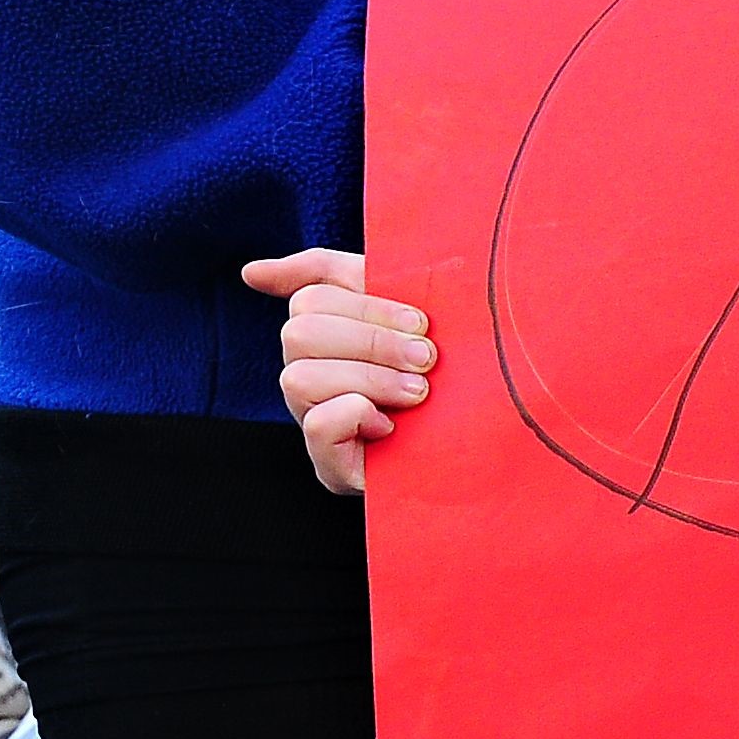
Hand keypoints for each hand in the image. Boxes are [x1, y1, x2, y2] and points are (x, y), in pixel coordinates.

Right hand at [243, 249, 434, 496]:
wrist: (487, 438)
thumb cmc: (449, 368)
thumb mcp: (407, 311)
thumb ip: (339, 275)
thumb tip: (251, 272)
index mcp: (328, 331)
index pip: (312, 294)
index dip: (368, 303)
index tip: (421, 321)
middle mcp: (308, 375)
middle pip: (299, 332)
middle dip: (372, 340)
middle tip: (426, 358)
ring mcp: (314, 421)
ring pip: (301, 378)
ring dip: (370, 378)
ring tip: (417, 391)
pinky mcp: (330, 466)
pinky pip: (320, 425)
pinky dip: (360, 414)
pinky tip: (391, 425)